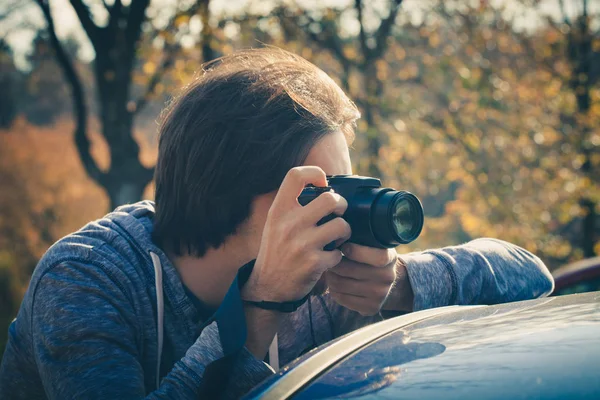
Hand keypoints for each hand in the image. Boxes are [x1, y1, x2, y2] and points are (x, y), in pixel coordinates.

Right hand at [243, 166, 351, 302]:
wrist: (267, 288)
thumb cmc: (276, 252)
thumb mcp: (275, 224)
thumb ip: (293, 206)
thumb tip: (324, 187)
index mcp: (278, 210)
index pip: (295, 176)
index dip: (314, 172)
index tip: (322, 182)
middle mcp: (289, 224)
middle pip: (330, 198)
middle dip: (342, 205)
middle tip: (338, 214)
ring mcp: (301, 244)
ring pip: (341, 225)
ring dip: (344, 232)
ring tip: (337, 238)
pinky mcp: (313, 263)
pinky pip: (339, 252)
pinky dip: (337, 256)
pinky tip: (328, 258)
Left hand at [325, 243, 396, 315]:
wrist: (384, 282)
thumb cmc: (370, 257)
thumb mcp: (373, 245)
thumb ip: (360, 239)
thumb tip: (337, 232)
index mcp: (390, 258)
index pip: (375, 256)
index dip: (354, 251)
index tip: (344, 247)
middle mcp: (388, 277)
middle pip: (349, 270)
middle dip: (334, 263)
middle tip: (327, 258)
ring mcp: (380, 294)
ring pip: (341, 284)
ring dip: (330, 277)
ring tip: (331, 271)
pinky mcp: (371, 307)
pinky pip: (341, 298)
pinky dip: (333, 290)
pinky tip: (336, 284)